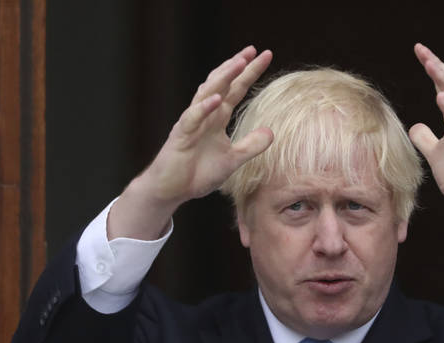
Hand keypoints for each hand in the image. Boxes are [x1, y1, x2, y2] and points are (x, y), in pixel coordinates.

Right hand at [109, 47, 273, 239]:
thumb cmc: (198, 173)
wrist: (172, 190)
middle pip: (222, 84)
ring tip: (238, 64)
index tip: (265, 55)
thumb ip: (250, 146)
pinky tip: (216, 99)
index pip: (236, 90)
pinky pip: (192, 118)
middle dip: (236, 66)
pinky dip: (204, 108)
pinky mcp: (180, 136)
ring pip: (206, 94)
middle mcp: (204, 115)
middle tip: (252, 50)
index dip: (250, 74)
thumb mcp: (232, 160)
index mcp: (217, 118)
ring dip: (222, 79)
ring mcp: (191, 123)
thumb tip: (271, 132)